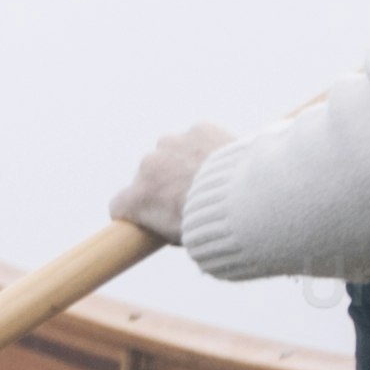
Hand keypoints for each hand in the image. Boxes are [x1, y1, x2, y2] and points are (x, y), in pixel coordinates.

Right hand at [108, 122, 232, 246]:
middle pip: (150, 175)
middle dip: (166, 184)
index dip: (135, 212)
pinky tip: (225, 161)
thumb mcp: (186, 240)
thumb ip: (170, 228)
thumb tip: (172, 229)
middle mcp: (148, 166)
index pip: (120, 205)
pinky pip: (198, 138)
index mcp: (139, 199)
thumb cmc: (218, 227)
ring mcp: (173, 144)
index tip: (150, 217)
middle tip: (193, 197)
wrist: (249, 198)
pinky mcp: (199, 129)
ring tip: (212, 179)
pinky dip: (208, 147)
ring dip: (185, 161)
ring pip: (172, 151)